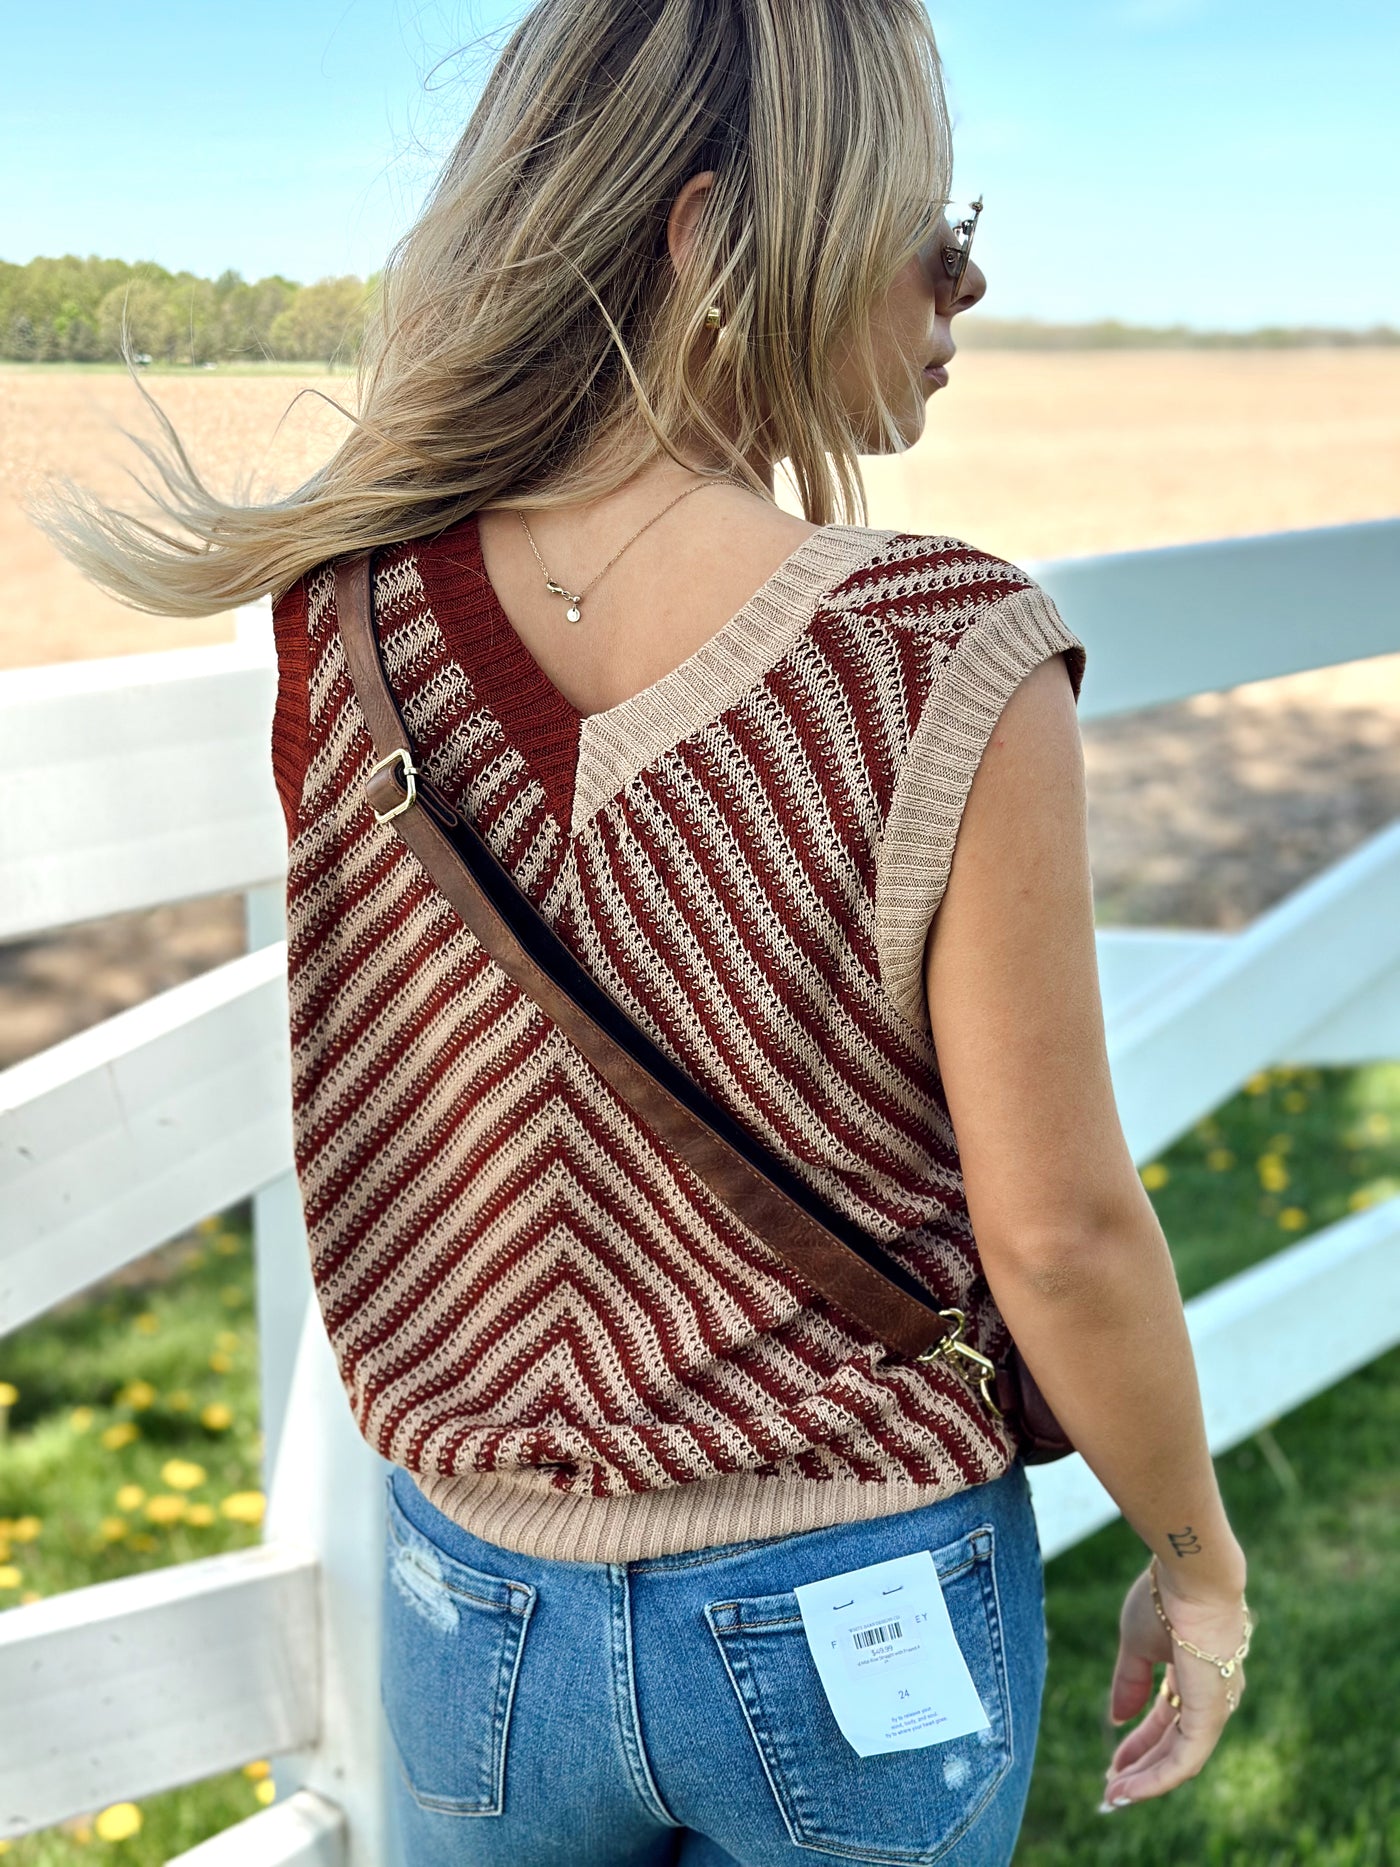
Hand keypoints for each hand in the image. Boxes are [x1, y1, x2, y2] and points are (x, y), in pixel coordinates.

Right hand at [1100, 1560, 1252, 1809]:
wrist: (1190, 1575)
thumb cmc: (1164, 1598)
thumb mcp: (1137, 1643)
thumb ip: (1130, 1682)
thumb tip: (1117, 1718)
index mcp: (1193, 1674)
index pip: (1166, 1719)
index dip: (1138, 1741)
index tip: (1113, 1761)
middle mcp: (1210, 1695)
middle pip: (1172, 1742)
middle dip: (1140, 1765)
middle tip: (1111, 1787)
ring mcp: (1213, 1707)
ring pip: (1179, 1758)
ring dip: (1145, 1779)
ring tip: (1114, 1796)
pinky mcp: (1209, 1715)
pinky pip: (1184, 1759)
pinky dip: (1157, 1778)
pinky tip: (1131, 1788)